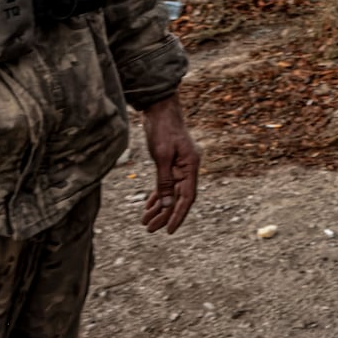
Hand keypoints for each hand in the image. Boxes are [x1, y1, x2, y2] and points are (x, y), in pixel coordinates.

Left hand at [139, 93, 199, 233]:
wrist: (159, 107)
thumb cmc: (162, 127)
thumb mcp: (162, 155)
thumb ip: (165, 180)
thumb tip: (166, 204)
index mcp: (191, 165)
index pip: (187, 197)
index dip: (178, 215)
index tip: (169, 230)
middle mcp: (188, 168)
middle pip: (178, 198)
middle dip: (165, 215)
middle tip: (150, 229)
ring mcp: (180, 165)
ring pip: (171, 193)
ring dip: (159, 208)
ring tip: (146, 223)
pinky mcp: (170, 162)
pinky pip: (165, 184)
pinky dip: (157, 196)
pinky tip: (148, 207)